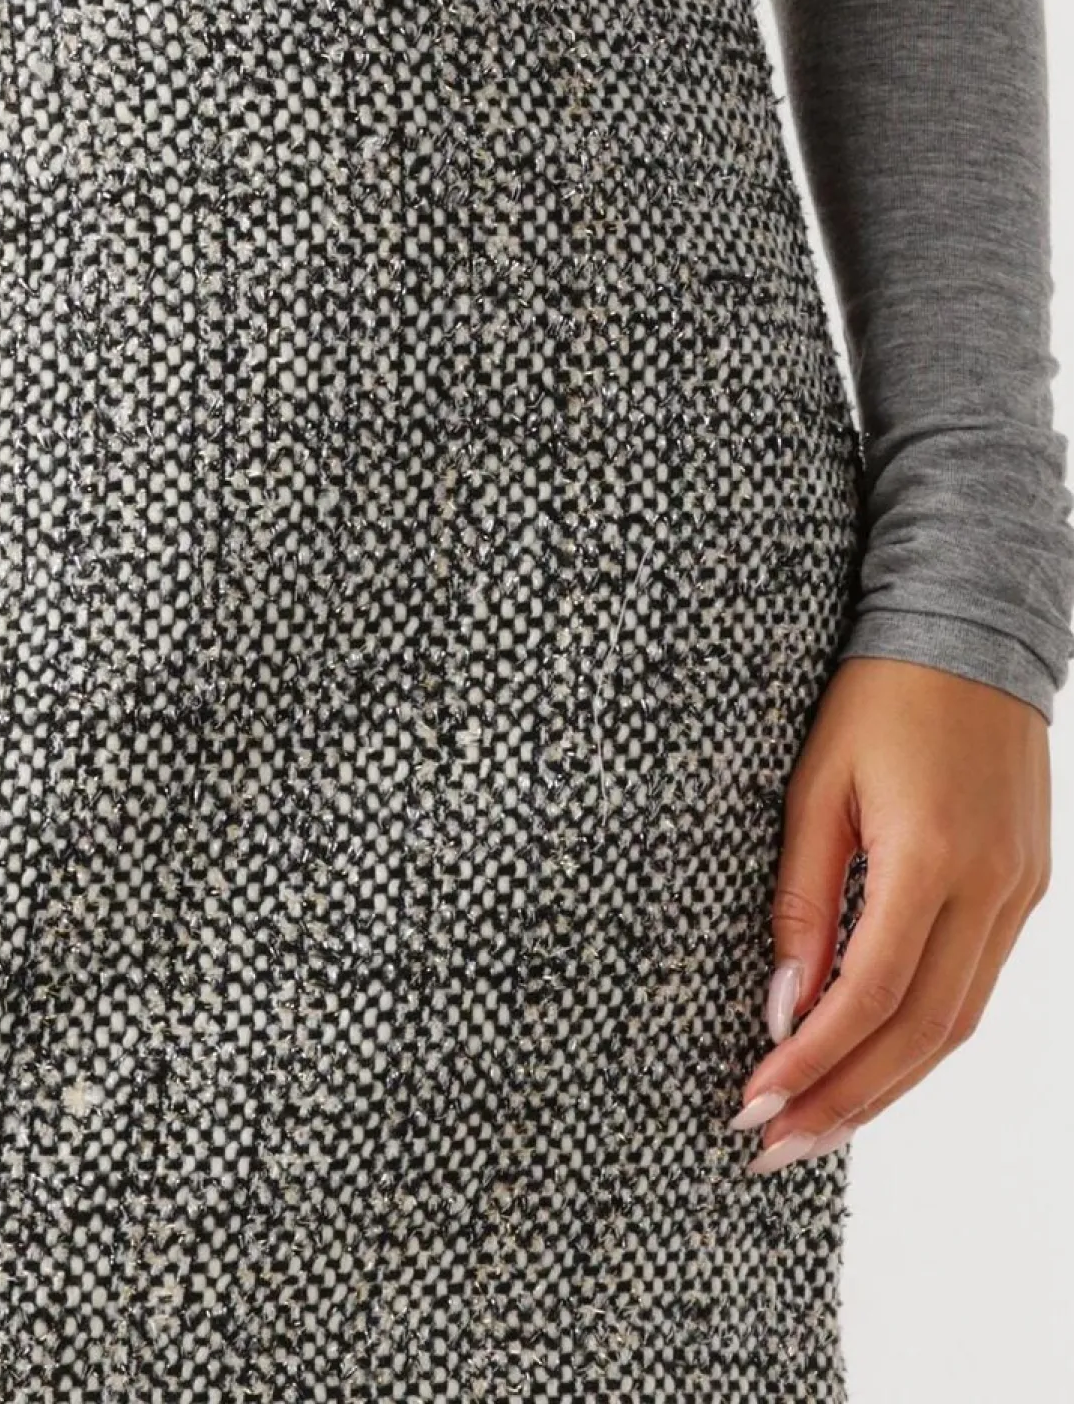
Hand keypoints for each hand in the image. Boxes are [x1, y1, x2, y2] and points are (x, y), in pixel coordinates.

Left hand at [726, 655, 1051, 1172]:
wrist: (972, 633)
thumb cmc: (879, 699)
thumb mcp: (818, 787)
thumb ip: (801, 900)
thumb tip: (782, 1003)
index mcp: (932, 857)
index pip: (869, 995)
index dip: (812, 1060)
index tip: (755, 1101)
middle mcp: (990, 889)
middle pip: (921, 1033)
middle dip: (846, 1101)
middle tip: (775, 1147)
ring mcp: (1019, 893)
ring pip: (956, 1024)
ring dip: (886, 1085)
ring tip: (818, 1127)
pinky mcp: (1025, 889)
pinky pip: (974, 986)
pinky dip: (921, 1037)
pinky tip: (874, 1062)